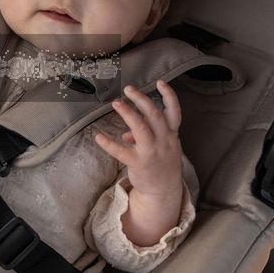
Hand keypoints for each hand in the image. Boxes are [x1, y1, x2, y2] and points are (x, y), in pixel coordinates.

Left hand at [94, 80, 183, 198]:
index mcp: (171, 135)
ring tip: (116, 103)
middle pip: (155, 116)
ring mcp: (152, 152)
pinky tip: (98, 136)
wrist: (163, 190)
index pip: (174, 112)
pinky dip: (109, 143)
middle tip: (128, 89)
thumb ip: (147, 133)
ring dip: (128, 114)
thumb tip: (127, 133)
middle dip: (142, 100)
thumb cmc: (161, 162)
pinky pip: (122, 152)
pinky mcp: (139, 164)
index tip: (160, 82)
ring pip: (141, 129)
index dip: (169, 95)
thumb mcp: (160, 146)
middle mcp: (164, 141)